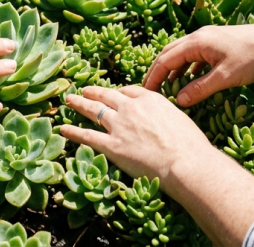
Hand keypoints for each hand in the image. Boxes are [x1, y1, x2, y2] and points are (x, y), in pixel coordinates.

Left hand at [59, 86, 216, 186]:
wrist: (185, 162)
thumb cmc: (190, 145)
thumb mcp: (179, 119)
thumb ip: (164, 115)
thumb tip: (162, 120)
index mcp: (149, 99)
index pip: (129, 91)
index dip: (120, 93)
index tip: (115, 95)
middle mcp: (130, 108)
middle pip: (107, 95)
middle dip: (94, 92)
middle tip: (84, 90)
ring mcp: (119, 126)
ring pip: (93, 110)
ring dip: (79, 104)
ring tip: (69, 100)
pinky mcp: (112, 146)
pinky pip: (87, 135)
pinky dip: (73, 131)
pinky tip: (63, 127)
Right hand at [143, 24, 253, 106]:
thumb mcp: (226, 77)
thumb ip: (200, 89)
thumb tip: (178, 101)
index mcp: (197, 42)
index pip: (165, 60)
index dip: (153, 77)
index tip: (145, 93)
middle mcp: (199, 37)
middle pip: (169, 54)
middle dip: (158, 72)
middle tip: (151, 91)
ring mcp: (209, 39)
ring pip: (182, 54)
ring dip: (173, 70)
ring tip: (167, 88)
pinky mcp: (218, 44)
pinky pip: (195, 56)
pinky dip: (187, 68)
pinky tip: (190, 80)